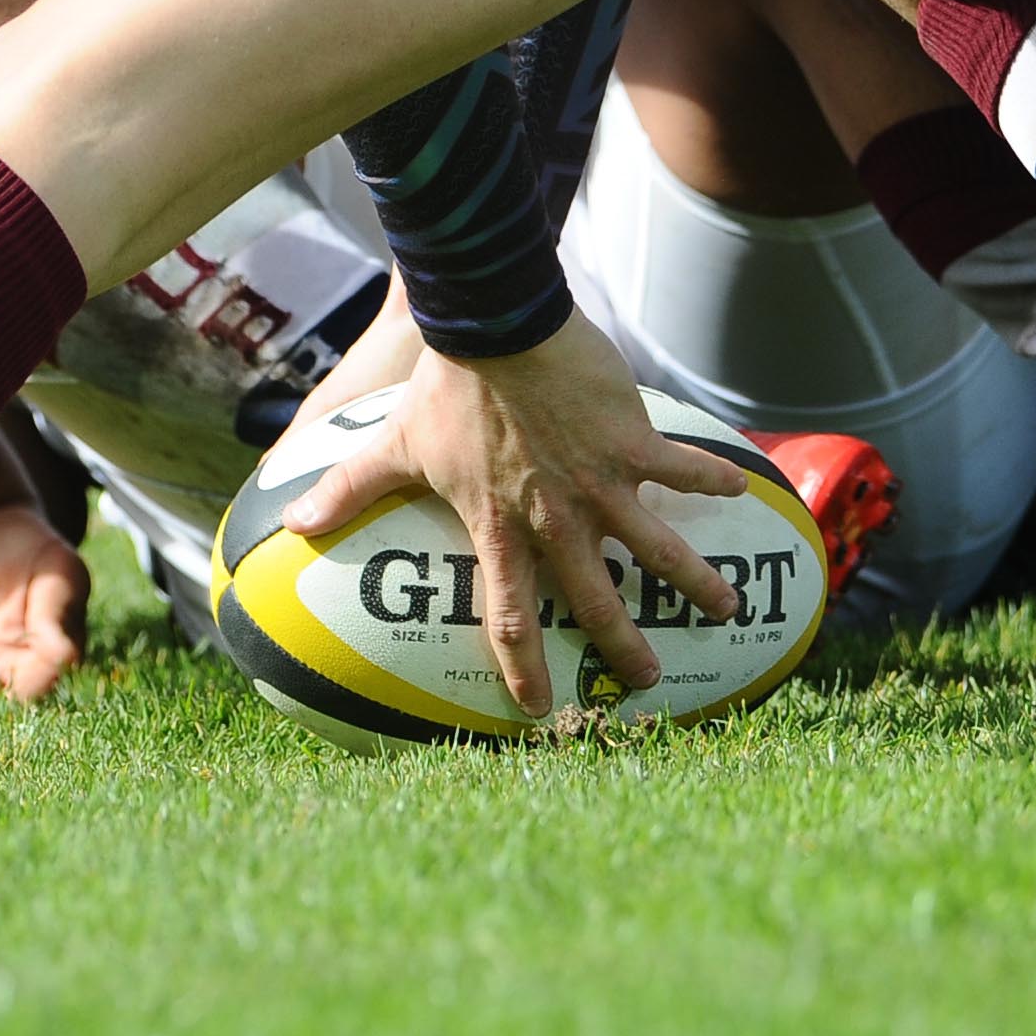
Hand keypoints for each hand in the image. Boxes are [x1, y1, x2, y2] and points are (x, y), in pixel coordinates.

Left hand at [282, 323, 743, 719]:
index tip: (539, 708)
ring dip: (693, 583)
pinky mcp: (632, 443)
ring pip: (657, 550)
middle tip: (645, 682)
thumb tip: (294, 524)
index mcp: (499, 529)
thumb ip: (349, 490)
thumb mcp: (393, 447)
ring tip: (727, 610)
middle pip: (595, 604)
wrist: (495, 327)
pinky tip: (741, 488)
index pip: (508, 618)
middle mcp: (555, 520)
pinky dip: (711, 479)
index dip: (522, 668)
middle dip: (623, 650)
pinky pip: (681, 469)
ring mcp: (600, 485)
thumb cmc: (444, 388)